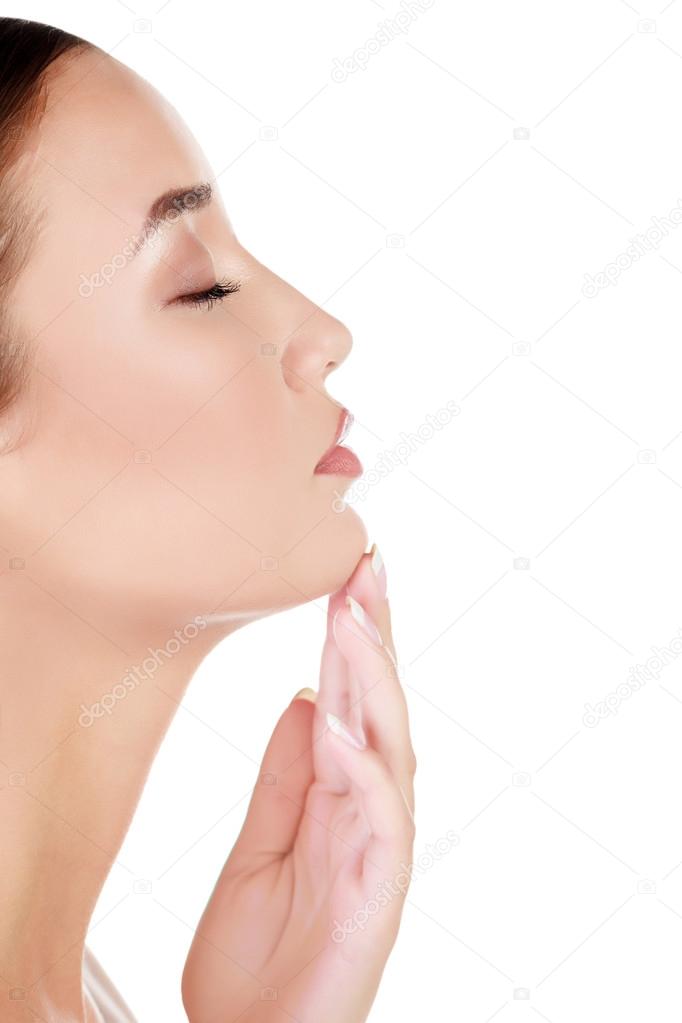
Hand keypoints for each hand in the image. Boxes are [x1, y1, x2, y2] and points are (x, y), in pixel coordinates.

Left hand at [181, 544, 415, 1022]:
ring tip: (353, 620)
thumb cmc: (258, 958)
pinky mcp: (377, 894)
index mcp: (336, 794)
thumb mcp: (257, 847)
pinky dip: (364, 772)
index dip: (351, 635)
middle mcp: (366, 811)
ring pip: (389, 750)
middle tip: (364, 565)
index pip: (351, 699)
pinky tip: (343, 726)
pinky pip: (379, 823)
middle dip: (372, 634)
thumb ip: (284, 775)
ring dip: (373, 683)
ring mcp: (376, 850)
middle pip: (379, 708)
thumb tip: (308, 695)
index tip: (347, 571)